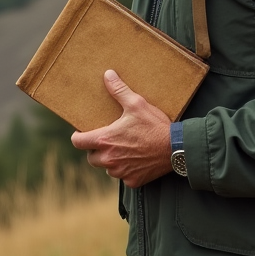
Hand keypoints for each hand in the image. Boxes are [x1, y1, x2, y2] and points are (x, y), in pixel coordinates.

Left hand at [70, 69, 172, 187]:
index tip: (83, 133)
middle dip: (96, 150)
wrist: (177, 148)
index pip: (78, 142)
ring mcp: (121, 172)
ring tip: (123, 149)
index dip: (78, 137)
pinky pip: (123, 177)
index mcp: (105, 140)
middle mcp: (109, 159)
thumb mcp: (136, 104)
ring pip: (107, 168)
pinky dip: (127, 170)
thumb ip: (119, 90)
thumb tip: (107, 75)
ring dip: (111, 161)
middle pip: (91, 158)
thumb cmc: (155, 126)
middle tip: (107, 140)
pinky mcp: (133, 181)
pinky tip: (136, 160)